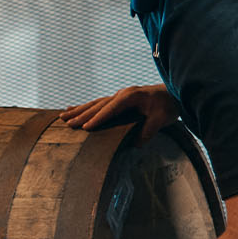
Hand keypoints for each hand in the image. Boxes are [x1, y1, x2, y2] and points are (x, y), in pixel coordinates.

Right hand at [58, 85, 179, 140]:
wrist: (175, 94)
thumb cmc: (168, 106)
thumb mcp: (161, 118)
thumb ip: (148, 130)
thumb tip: (135, 144)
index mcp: (130, 96)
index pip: (110, 108)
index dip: (97, 118)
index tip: (85, 128)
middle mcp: (121, 94)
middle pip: (98, 105)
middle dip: (81, 114)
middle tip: (67, 123)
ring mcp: (119, 95)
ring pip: (95, 103)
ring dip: (79, 110)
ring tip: (62, 116)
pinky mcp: (119, 100)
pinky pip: (99, 104)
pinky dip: (86, 107)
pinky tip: (73, 108)